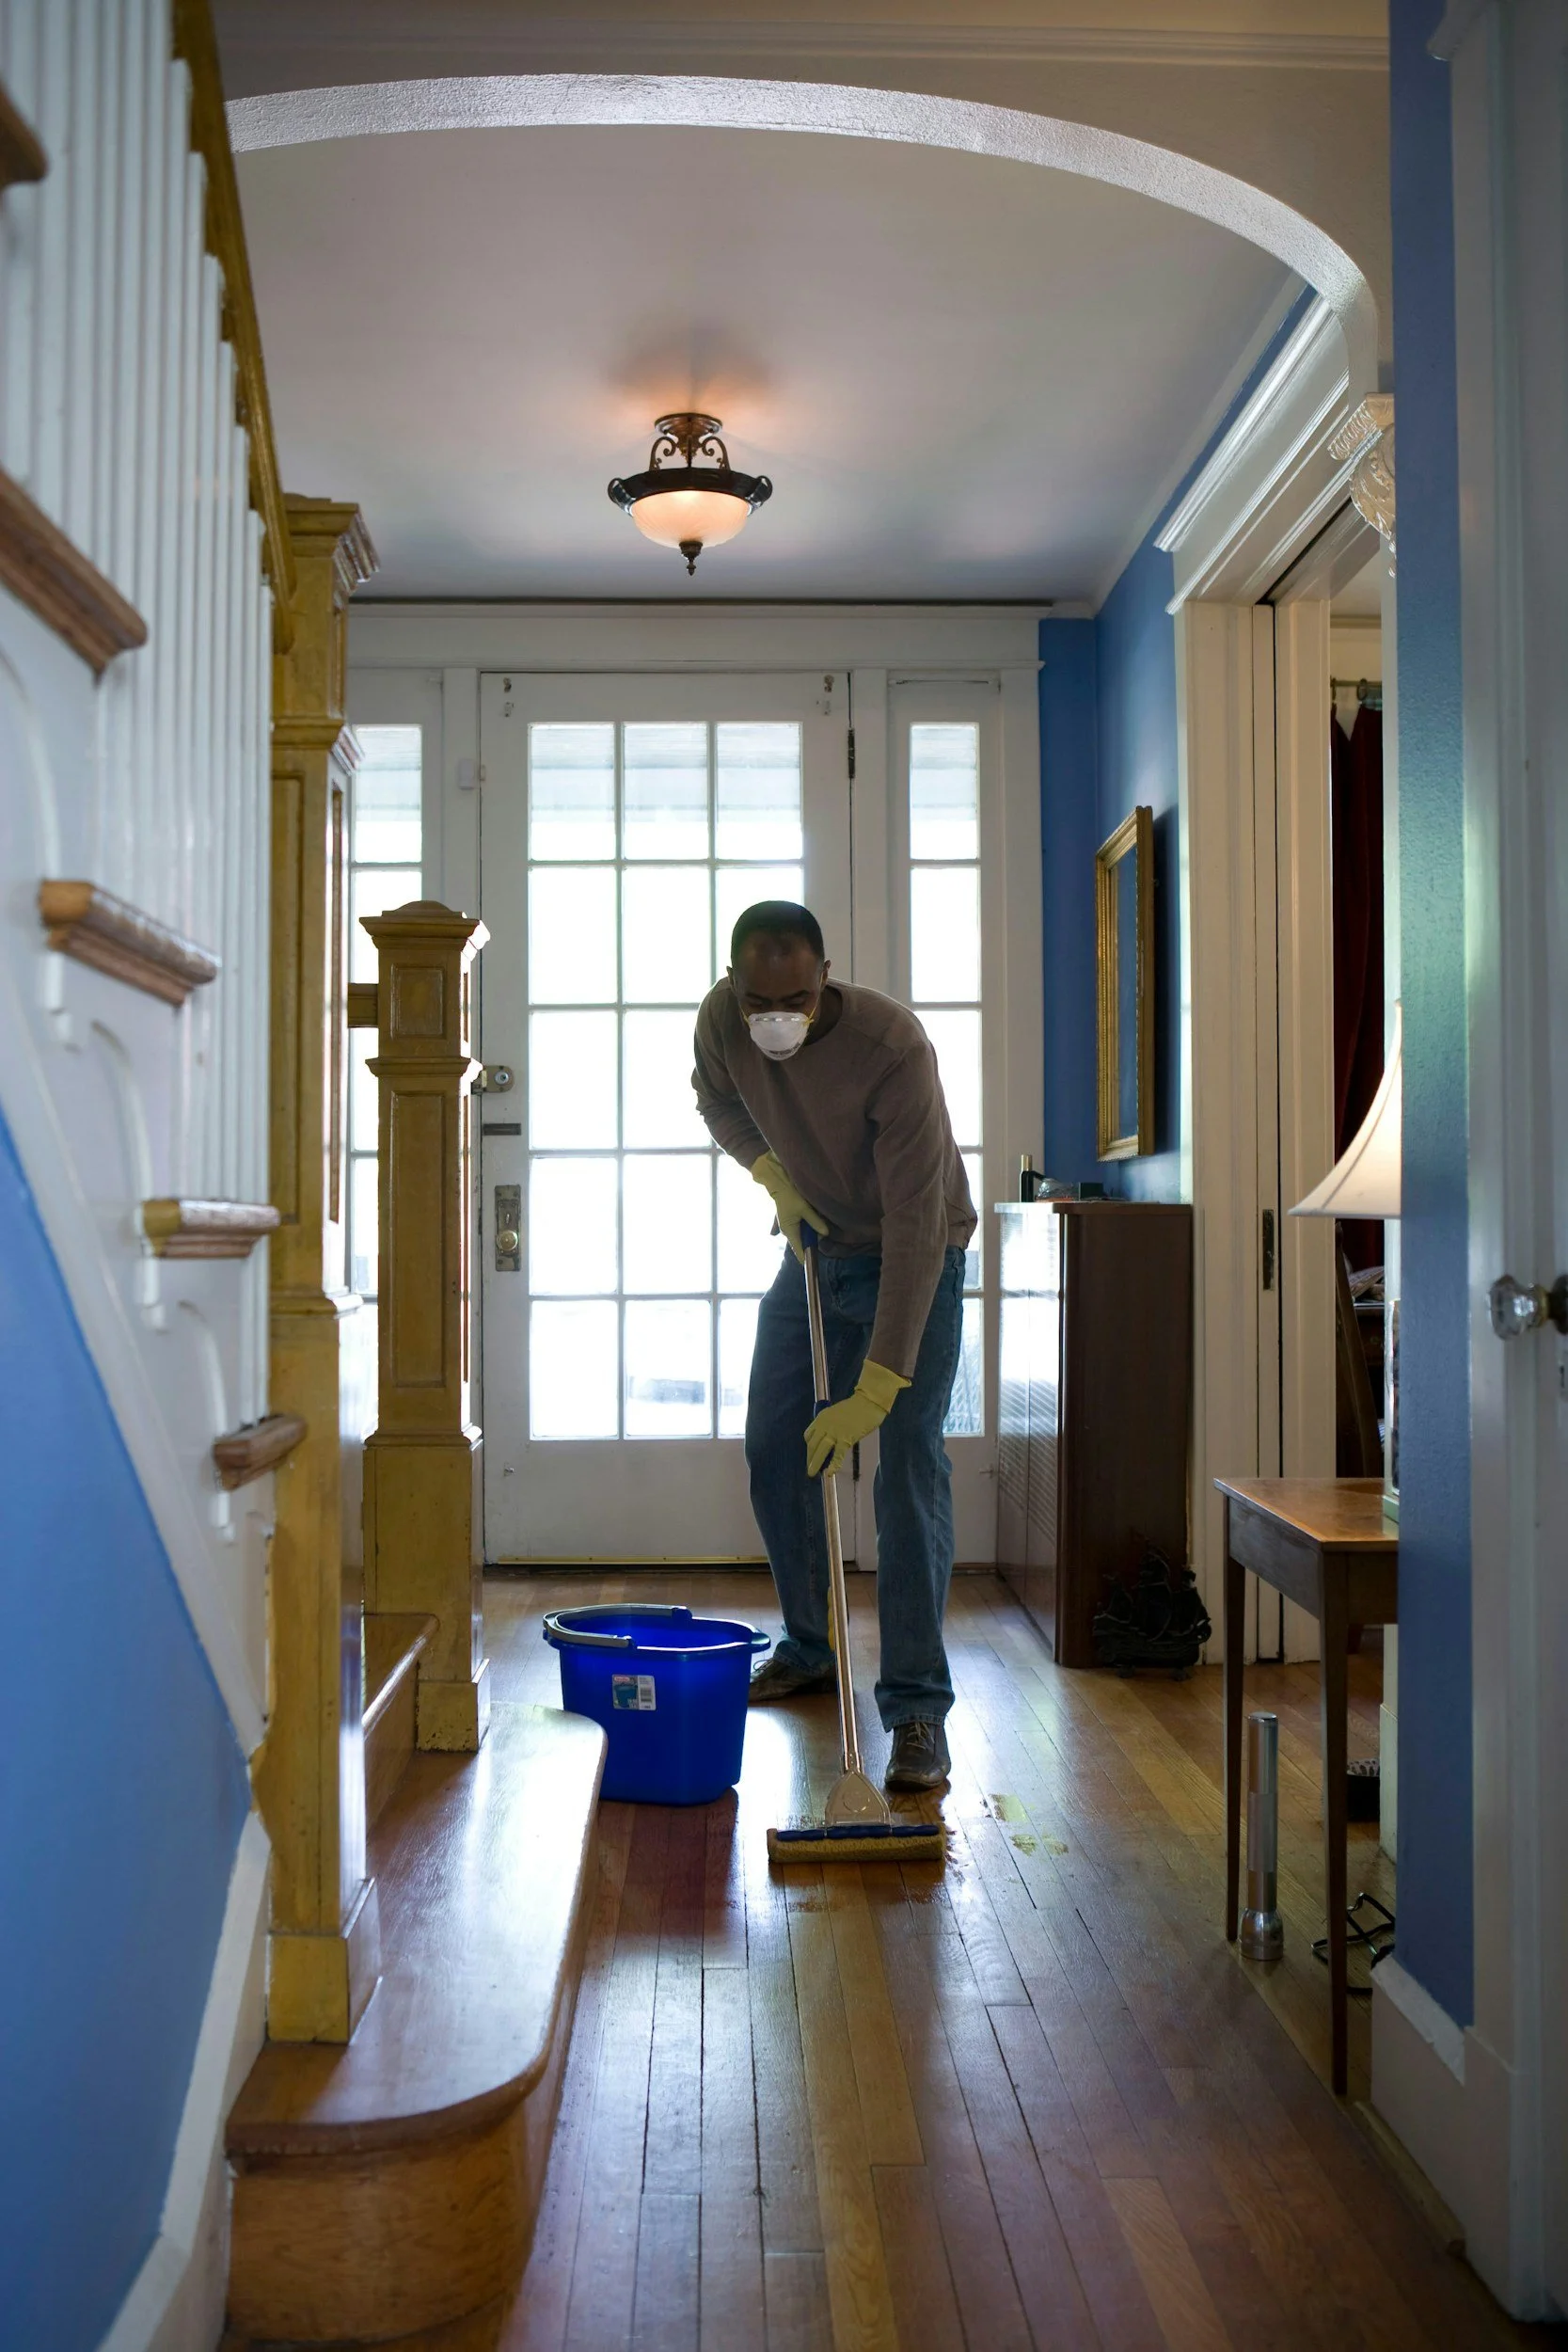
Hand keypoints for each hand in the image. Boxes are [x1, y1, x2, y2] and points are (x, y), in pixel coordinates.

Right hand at [752, 1151, 828, 1262]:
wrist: (779, 1183)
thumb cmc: (790, 1196)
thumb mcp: (805, 1209)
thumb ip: (815, 1222)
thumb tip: (826, 1234)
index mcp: (789, 1231)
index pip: (799, 1250)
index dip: (807, 1258)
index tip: (814, 1264)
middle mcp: (787, 1231)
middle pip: (803, 1242)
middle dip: (813, 1238)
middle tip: (821, 1229)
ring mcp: (788, 1226)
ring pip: (803, 1234)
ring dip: (811, 1230)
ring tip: (815, 1219)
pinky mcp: (790, 1220)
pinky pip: (801, 1228)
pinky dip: (807, 1225)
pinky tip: (810, 1219)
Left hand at [804, 1360, 910, 1477]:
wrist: (868, 1402)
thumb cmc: (855, 1407)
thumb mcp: (836, 1413)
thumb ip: (830, 1425)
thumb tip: (828, 1439)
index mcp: (821, 1418)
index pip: (809, 1436)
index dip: (809, 1448)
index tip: (812, 1455)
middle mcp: (824, 1425)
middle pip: (812, 1445)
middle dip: (810, 1459)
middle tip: (810, 1469)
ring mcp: (834, 1432)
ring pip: (821, 1451)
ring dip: (815, 1464)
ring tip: (813, 1474)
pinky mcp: (846, 1438)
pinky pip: (837, 1454)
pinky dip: (833, 1464)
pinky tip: (830, 1473)